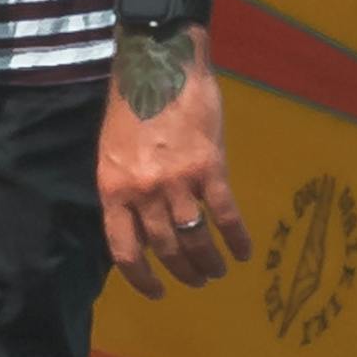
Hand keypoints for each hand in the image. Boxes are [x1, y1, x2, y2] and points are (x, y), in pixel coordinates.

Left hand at [97, 73, 249, 293]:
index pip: (125, 251)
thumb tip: (140, 228)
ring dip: (208, 262)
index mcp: (114, 190)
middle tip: (197, 280)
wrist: (159, 65)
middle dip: (183, 272)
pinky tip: (243, 251)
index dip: (142, 279)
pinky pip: (225, 216)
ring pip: (194, 239)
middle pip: (165, 249)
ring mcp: (177, 182)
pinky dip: (236, 239)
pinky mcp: (209, 168)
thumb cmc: (132, 107)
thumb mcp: (113, 154)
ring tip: (217, 271)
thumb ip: (125, 191)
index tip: (158, 291)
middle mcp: (143, 193)